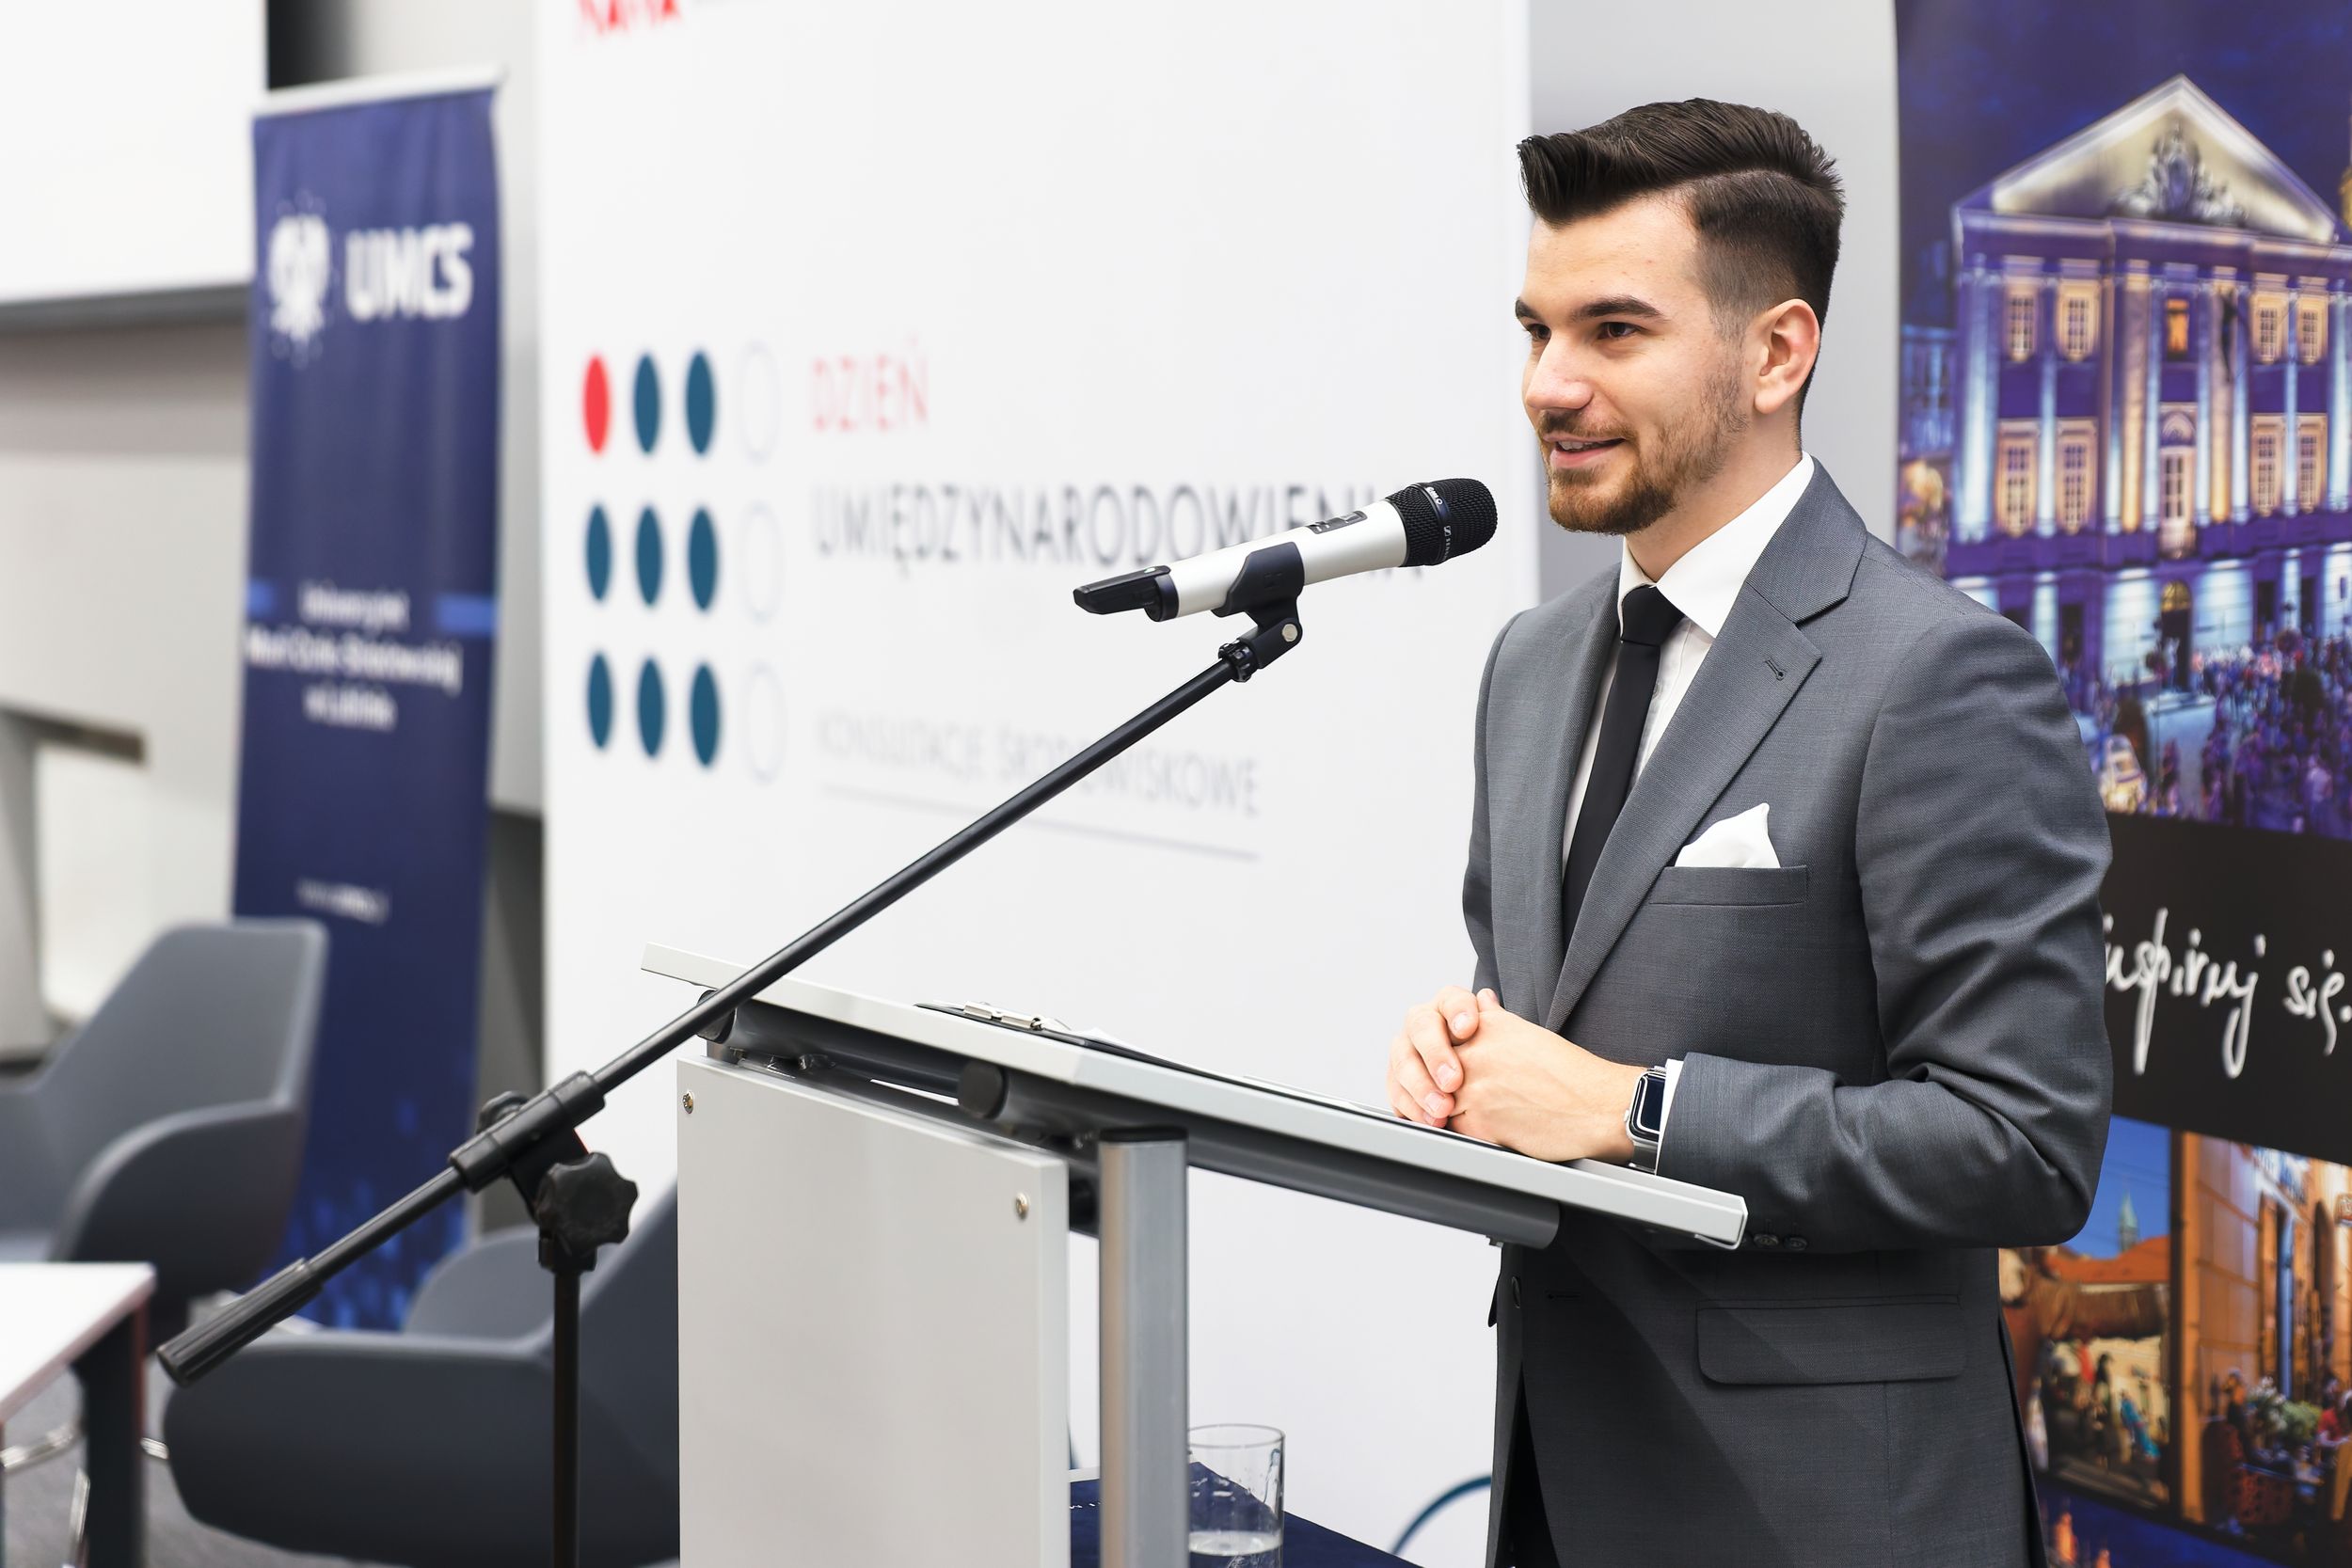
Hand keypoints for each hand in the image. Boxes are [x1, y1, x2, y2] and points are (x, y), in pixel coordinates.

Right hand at [1386, 985, 1486, 1125]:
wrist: (1484, 1084)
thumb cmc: (1495, 1059)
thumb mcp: (1500, 1040)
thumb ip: (1494, 1021)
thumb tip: (1486, 999)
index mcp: (1448, 1005)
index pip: (1451, 1000)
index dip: (1459, 1012)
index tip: (1468, 1028)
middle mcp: (1422, 1022)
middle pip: (1421, 1028)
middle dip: (1436, 1055)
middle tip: (1453, 1081)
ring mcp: (1406, 1049)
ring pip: (1403, 1061)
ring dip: (1422, 1088)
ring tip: (1442, 1109)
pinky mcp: (1398, 1079)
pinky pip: (1397, 1091)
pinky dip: (1413, 1108)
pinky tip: (1430, 1119)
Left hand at [1445, 992, 1644, 1162]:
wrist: (1598, 1106)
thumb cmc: (1570, 1074)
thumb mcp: (1528, 1032)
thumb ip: (1494, 1018)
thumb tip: (1481, 999)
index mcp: (1485, 1024)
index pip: (1435, 1036)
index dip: (1437, 1057)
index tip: (1448, 1068)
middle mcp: (1475, 1051)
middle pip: (1431, 1069)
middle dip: (1435, 1086)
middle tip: (1453, 1097)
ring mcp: (1473, 1086)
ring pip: (1435, 1100)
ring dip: (1446, 1111)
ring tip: (1472, 1116)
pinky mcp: (1479, 1121)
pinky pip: (1452, 1129)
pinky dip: (1461, 1132)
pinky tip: (1484, 1130)